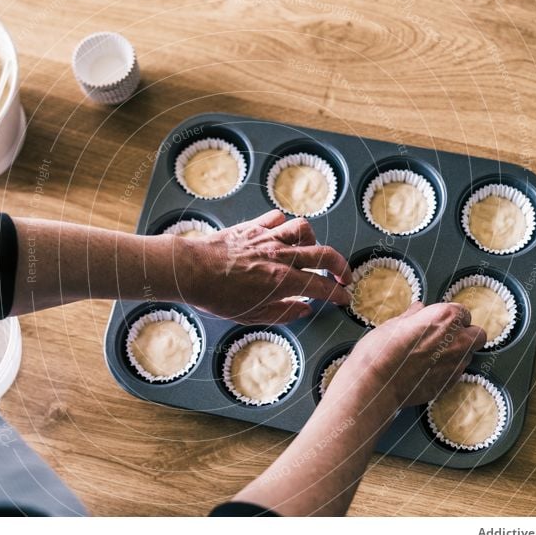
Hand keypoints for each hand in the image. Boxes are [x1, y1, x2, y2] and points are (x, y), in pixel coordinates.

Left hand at [184, 210, 350, 323]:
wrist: (191, 270)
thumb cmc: (217, 297)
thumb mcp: (252, 316)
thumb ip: (283, 313)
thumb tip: (304, 310)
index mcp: (283, 282)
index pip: (322, 287)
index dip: (338, 294)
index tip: (344, 298)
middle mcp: (281, 256)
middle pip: (324, 255)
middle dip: (340, 267)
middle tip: (343, 277)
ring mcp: (267, 238)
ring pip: (303, 230)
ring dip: (312, 241)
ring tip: (309, 252)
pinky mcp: (253, 227)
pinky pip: (277, 218)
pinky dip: (284, 225)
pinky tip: (281, 235)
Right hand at [327, 302, 486, 408]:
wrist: (375, 384)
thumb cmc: (380, 350)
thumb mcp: (393, 324)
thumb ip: (412, 317)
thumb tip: (418, 310)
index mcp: (445, 318)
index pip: (463, 313)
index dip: (450, 317)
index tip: (438, 321)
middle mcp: (458, 340)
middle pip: (477, 335)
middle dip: (465, 335)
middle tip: (443, 338)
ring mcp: (456, 365)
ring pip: (467, 356)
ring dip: (456, 354)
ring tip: (431, 357)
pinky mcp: (450, 384)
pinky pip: (456, 373)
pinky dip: (446, 371)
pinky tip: (426, 371)